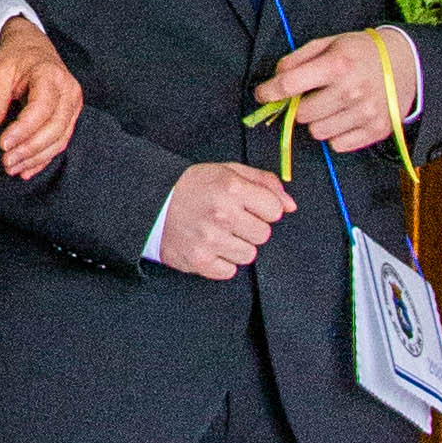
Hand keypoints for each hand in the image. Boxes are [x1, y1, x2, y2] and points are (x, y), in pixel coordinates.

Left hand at [0, 16, 83, 183]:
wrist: (33, 48)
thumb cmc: (14, 58)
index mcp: (50, 76)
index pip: (41, 109)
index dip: (23, 130)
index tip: (2, 145)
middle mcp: (68, 91)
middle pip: (54, 128)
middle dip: (29, 149)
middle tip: (5, 162)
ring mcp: (73, 105)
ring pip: (59, 139)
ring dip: (35, 158)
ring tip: (11, 168)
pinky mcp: (70, 117)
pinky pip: (60, 142)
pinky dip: (43, 158)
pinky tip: (26, 170)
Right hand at [150, 161, 294, 279]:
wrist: (151, 203)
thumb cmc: (192, 187)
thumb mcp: (228, 171)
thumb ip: (264, 183)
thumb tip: (290, 205)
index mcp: (231, 187)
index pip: (275, 210)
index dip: (264, 209)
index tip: (249, 207)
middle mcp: (222, 214)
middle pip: (264, 234)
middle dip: (251, 228)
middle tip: (230, 220)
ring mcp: (210, 239)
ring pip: (249, 255)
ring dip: (236, 246)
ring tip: (218, 233)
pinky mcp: (199, 261)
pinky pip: (229, 271)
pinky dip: (221, 262)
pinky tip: (209, 247)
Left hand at [255, 26, 417, 155]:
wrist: (405, 62)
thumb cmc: (360, 51)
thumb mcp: (328, 43)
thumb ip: (298, 59)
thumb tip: (275, 79)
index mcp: (337, 65)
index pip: (290, 85)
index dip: (269, 92)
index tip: (263, 94)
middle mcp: (351, 91)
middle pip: (302, 115)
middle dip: (301, 106)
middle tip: (312, 96)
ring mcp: (365, 113)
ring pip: (318, 133)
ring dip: (318, 121)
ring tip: (331, 106)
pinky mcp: (376, 130)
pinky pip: (338, 145)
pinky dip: (336, 134)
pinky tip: (345, 117)